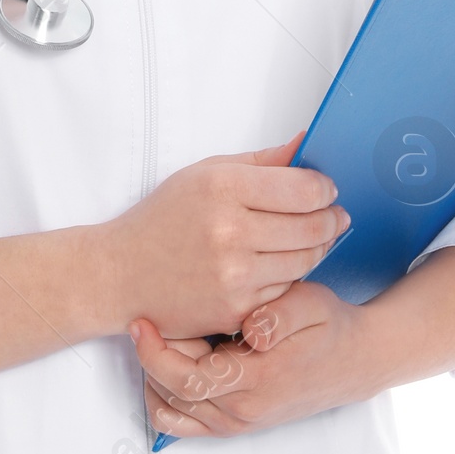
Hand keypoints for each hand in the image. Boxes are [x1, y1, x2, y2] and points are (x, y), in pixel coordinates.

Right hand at [102, 135, 346, 341]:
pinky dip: (289, 276)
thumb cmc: (162, 220)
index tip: (325, 190)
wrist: (120, 274)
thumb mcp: (204, 174)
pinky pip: (285, 290)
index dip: (324, 189)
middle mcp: (230, 232)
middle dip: (332, 218)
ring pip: (305, 260)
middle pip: (313, 226)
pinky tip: (279, 263)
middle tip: (334, 214)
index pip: (304, 189)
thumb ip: (261, 161)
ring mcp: (233, 276)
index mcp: (222, 188)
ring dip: (317, 248)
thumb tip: (306, 143)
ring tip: (313, 237)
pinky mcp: (235, 310)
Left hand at [130, 280, 382, 438]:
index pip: (188, 377)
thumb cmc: (329, 328)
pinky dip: (164, 400)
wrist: (354, 362)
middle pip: (173, 392)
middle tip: (153, 320)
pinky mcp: (235, 425)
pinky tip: (165, 368)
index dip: (155, 351)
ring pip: (173, 408)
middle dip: (152, 356)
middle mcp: (243, 410)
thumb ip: (280, 314)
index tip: (142, 321)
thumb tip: (252, 329)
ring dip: (156, 375)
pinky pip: (183, 423)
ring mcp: (238, 422)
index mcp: (258, 380)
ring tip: (163, 340)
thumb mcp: (311, 305)